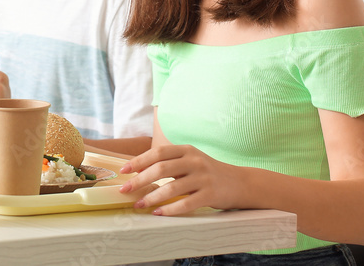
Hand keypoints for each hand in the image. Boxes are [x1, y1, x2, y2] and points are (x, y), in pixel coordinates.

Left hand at [117, 144, 242, 215]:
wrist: (240, 183)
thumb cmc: (208, 172)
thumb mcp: (190, 161)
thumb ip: (169, 163)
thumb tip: (138, 172)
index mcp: (186, 150)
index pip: (158, 152)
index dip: (139, 161)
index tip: (124, 171)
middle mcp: (194, 161)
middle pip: (161, 168)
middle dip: (139, 180)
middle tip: (125, 189)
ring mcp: (203, 178)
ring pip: (171, 188)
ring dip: (152, 198)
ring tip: (139, 205)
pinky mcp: (210, 194)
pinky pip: (186, 203)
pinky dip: (170, 210)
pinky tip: (159, 213)